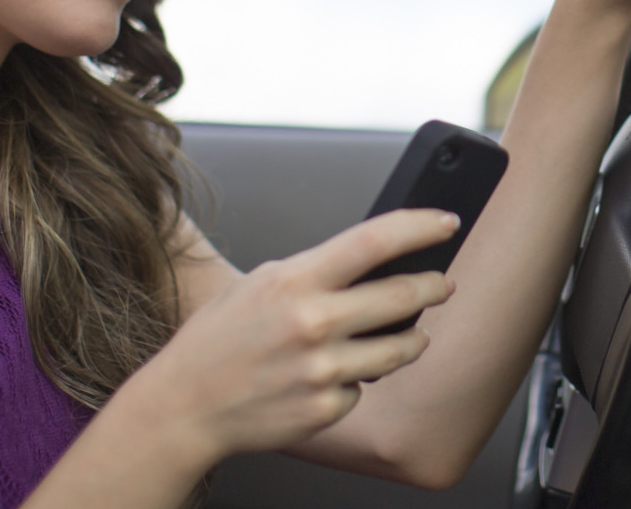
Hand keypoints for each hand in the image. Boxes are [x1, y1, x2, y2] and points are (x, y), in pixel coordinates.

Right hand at [117, 209, 459, 466]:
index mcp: (295, 281)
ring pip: (401, 348)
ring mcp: (322, 370)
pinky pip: (364, 387)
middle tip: (442, 283)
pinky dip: (357, 380)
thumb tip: (376, 260)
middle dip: (434, 286)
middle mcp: (313, 324)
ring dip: (413, 338)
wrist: (183, 406)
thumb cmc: (218, 341)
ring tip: (407, 333)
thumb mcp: (261, 285)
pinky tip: (332, 375)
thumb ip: (316, 271)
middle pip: (404, 296)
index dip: (420, 227)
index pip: (374, 240)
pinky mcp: (326, 408)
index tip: (447, 222)